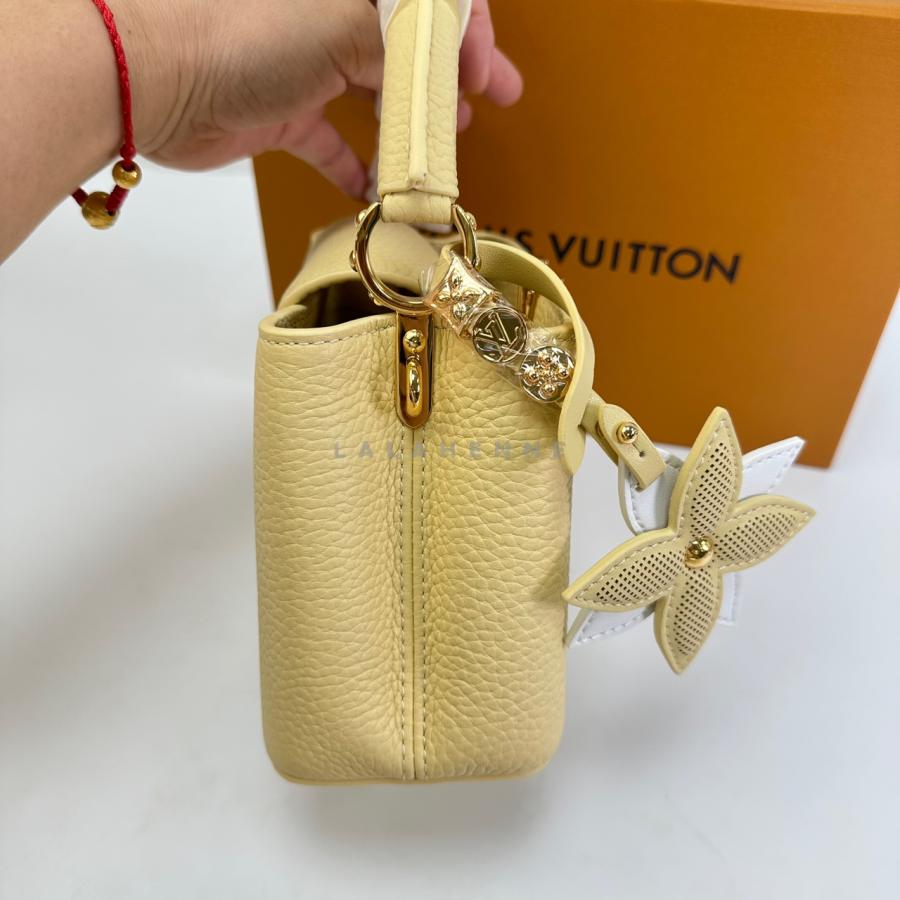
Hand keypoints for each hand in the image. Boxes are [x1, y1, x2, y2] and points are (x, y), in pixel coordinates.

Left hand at [130, 0, 522, 196]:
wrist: (155, 75)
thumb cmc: (245, 30)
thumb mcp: (348, 24)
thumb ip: (408, 44)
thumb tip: (444, 63)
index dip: (467, 29)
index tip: (482, 71)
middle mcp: (330, 13)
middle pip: (409, 42)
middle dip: (453, 74)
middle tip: (493, 97)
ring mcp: (307, 63)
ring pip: (376, 90)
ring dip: (411, 121)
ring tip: (441, 148)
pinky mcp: (282, 110)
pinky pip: (331, 138)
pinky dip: (355, 164)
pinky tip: (375, 189)